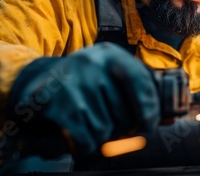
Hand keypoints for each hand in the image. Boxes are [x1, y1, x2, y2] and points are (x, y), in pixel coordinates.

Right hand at [8, 42, 159, 156]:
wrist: (35, 83)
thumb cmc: (83, 83)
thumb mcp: (107, 74)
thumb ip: (134, 88)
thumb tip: (164, 116)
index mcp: (109, 54)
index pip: (140, 80)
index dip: (149, 107)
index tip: (149, 124)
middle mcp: (92, 63)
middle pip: (124, 112)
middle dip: (120, 127)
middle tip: (109, 124)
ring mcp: (72, 82)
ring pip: (105, 129)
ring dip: (100, 135)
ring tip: (88, 123)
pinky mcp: (55, 103)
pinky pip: (86, 138)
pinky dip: (85, 145)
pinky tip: (77, 134)